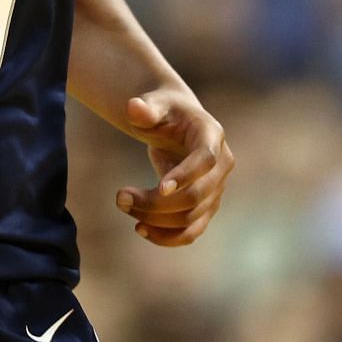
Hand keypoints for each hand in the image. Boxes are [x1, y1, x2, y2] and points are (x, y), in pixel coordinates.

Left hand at [114, 89, 233, 246]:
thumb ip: (144, 108)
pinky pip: (190, 232)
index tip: (160, 189)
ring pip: (191, 217)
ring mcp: (215, 190)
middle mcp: (221, 166)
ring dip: (155, 220)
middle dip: (156, 203)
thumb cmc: (163, 111)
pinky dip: (166, 237)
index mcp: (212, 135)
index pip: (206, 160)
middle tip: (119, 197)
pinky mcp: (205, 208)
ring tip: (123, 205)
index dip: (186, 176)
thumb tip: (133, 107)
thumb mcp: (153, 104)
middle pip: (196, 195)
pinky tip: (140, 229)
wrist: (176, 124)